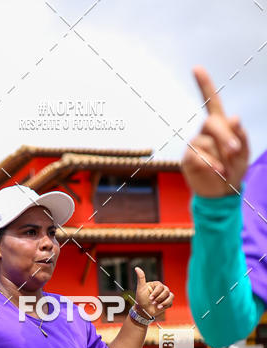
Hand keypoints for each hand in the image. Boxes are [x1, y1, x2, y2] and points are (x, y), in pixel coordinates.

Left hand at [134, 267, 173, 319]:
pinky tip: (160, 307)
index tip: (150, 298)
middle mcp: (162, 289)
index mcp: (156, 285)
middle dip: (159, 298)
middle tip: (152, 303)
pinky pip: (171, 302)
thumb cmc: (141, 300)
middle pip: (166, 291)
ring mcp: (165, 296)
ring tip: (157, 306)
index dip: (156, 293)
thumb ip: (140, 278)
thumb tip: (136, 268)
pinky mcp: (168, 302)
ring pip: (171, 296)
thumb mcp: (140, 288)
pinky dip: (166, 305)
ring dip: (163, 302)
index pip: (160, 287)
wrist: (143, 311)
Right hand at [181, 66, 249, 197]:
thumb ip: (240, 136)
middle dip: (225, 136)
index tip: (196, 69)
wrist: (221, 193)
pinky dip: (212, 164)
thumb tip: (234, 118)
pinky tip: (219, 171)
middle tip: (235, 150)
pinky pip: (199, 157)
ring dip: (220, 156)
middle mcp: (204, 132)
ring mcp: (194, 146)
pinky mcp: (188, 160)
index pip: (212, 102)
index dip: (204, 85)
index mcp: (219, 125)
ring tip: (227, 169)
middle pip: (211, 123)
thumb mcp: (244, 152)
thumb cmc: (233, 169)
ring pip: (207, 143)